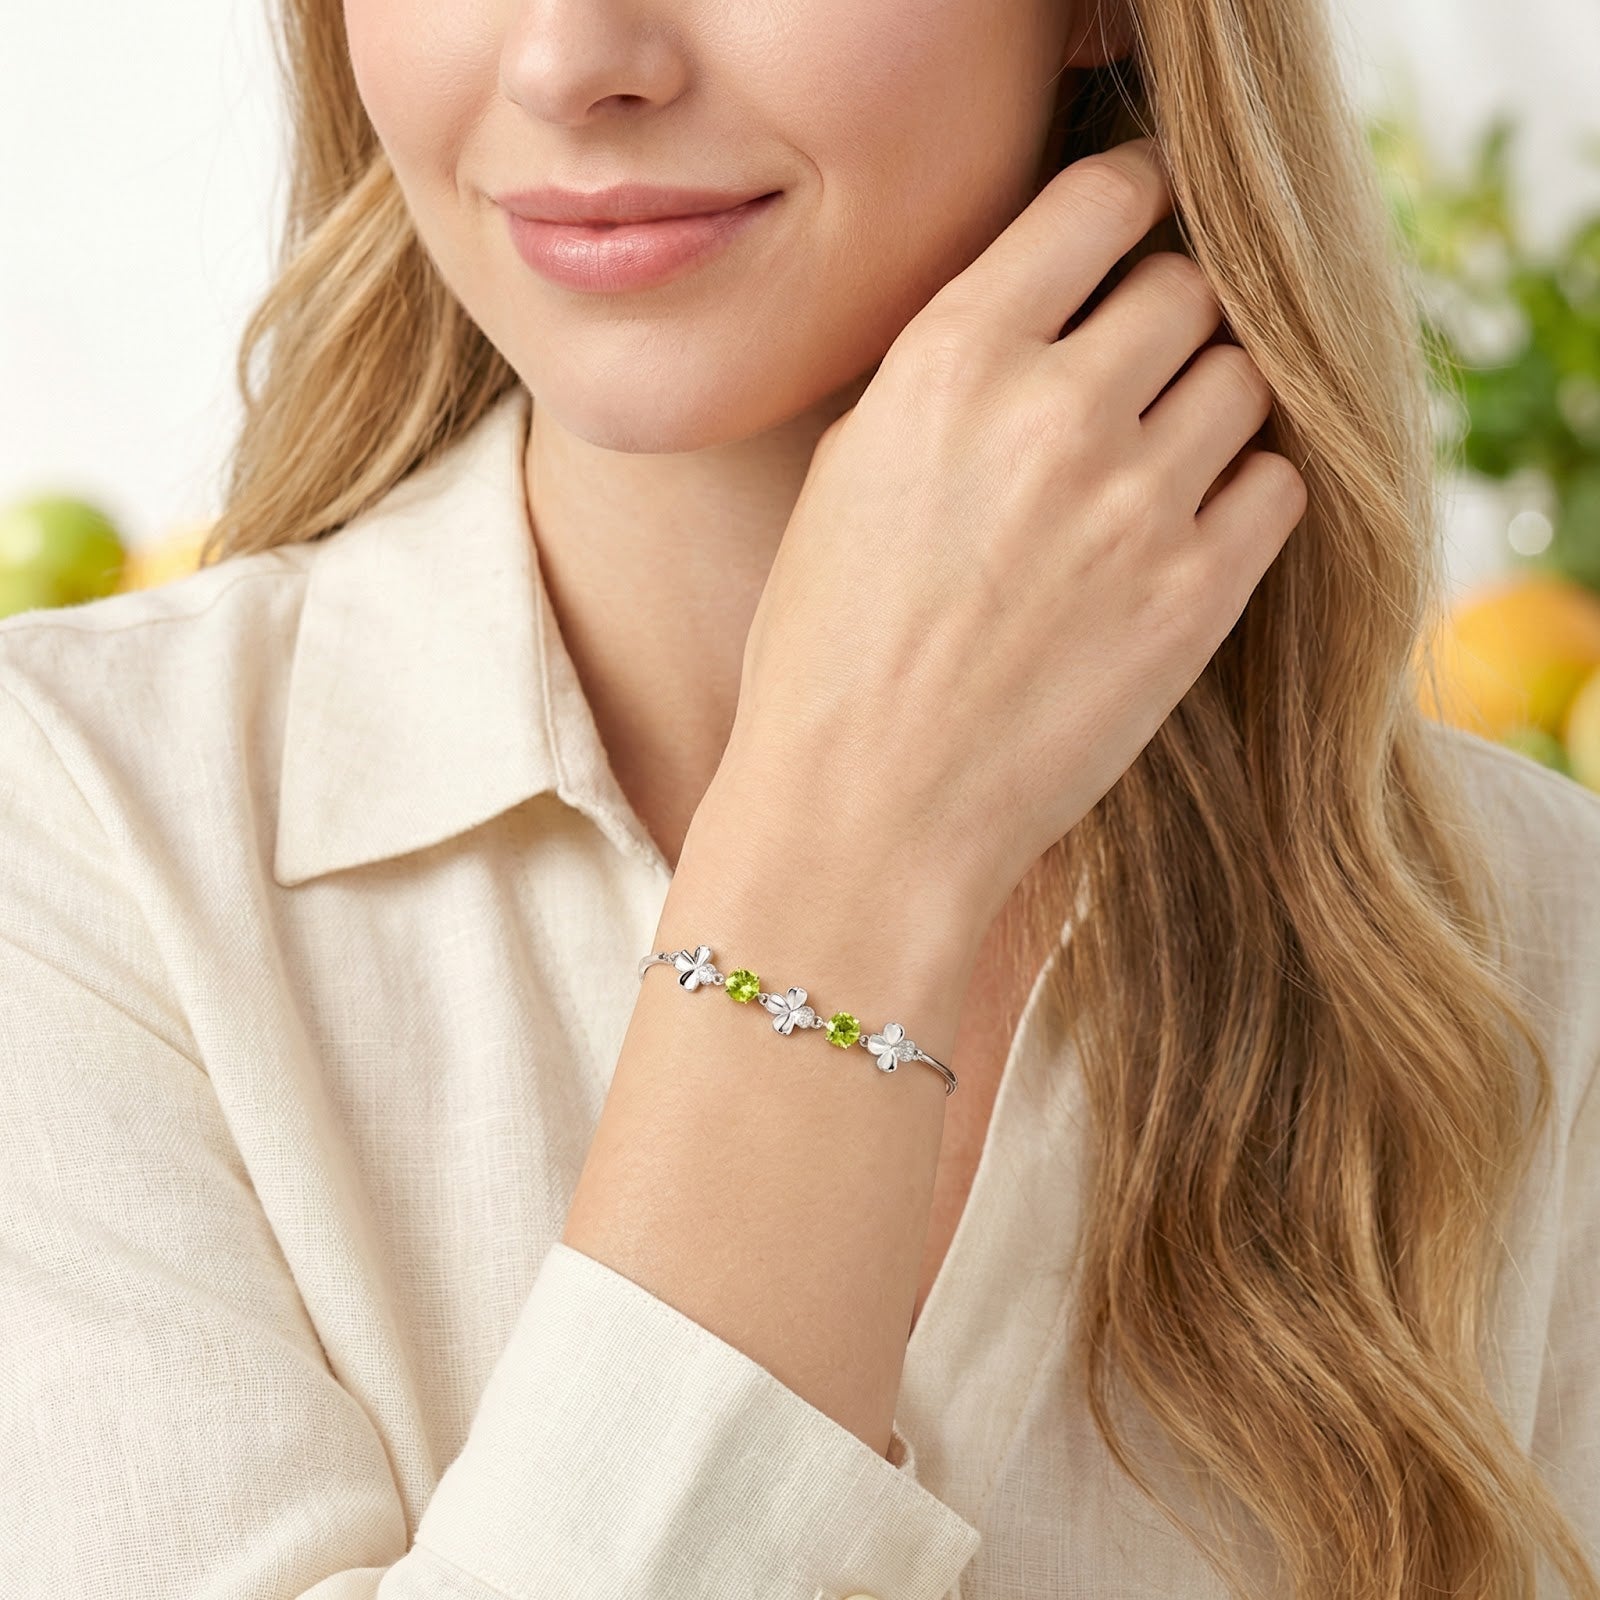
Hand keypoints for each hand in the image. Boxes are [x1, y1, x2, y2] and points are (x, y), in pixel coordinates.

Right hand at [720, 136, 1307, 934]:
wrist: (865, 811)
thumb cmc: (827, 652)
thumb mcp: (848, 477)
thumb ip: (949, 377)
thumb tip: (1035, 316)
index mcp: (951, 363)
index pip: (1100, 201)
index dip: (1130, 201)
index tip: (1135, 226)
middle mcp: (1054, 411)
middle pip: (1188, 288)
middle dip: (1166, 319)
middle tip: (1135, 375)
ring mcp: (1137, 505)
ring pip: (1245, 381)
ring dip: (1209, 406)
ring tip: (1156, 465)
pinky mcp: (1197, 597)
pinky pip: (1278, 485)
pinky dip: (1244, 492)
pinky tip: (1185, 531)